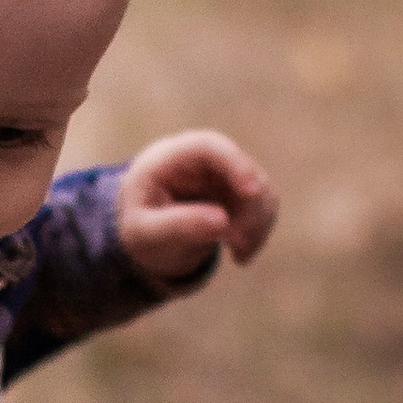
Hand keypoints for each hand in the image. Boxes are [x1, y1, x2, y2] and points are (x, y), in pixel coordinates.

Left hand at [118, 129, 277, 283]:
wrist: (146, 233)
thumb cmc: (139, 226)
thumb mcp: (144, 233)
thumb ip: (176, 226)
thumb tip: (222, 221)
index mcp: (171, 157)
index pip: (209, 146)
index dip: (235, 164)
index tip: (252, 192)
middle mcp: (204, 159)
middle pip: (244, 170)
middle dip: (250, 210)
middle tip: (239, 245)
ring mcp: (225, 174)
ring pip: (261, 190)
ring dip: (257, 225)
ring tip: (239, 256)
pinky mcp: (239, 194)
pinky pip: (263, 208)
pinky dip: (258, 233)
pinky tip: (240, 256)